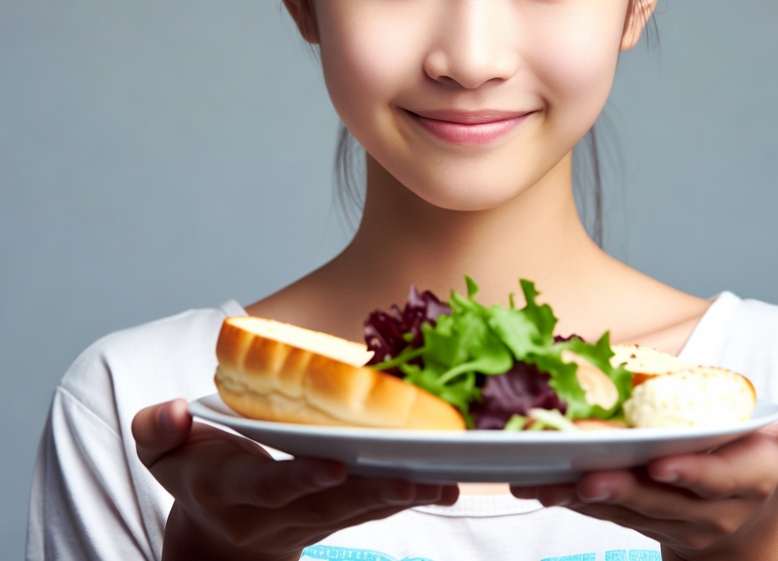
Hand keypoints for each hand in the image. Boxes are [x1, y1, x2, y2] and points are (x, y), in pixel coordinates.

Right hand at [133, 399, 457, 560]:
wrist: (214, 540)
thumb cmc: (194, 474)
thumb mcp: (161, 453)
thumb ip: (158, 430)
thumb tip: (174, 411)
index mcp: (230, 492)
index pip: (268, 487)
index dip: (300, 478)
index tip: (336, 464)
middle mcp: (273, 515)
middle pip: (326, 507)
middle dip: (370, 493)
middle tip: (413, 477)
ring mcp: (306, 521)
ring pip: (357, 513)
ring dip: (399, 498)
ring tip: (443, 482)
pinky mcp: (333, 518)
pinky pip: (371, 512)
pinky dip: (406, 499)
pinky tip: (444, 485)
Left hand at [511, 388, 777, 560]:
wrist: (750, 532)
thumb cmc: (772, 467)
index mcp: (750, 481)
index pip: (722, 480)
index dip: (694, 473)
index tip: (663, 461)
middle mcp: (708, 509)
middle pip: (661, 501)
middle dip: (624, 489)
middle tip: (588, 475)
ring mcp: (671, 521)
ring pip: (624, 511)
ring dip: (582, 496)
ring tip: (544, 477)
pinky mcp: (640, 523)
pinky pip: (603, 516)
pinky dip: (570, 501)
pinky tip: (536, 484)